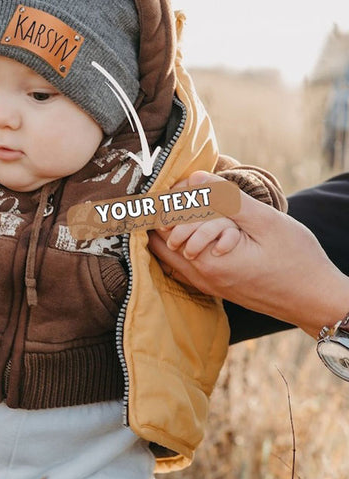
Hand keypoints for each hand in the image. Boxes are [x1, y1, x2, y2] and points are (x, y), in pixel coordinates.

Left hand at [148, 171, 348, 336]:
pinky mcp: (216, 289)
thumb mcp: (265, 221)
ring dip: (173, 232)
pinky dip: (183, 247)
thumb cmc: (296, 259)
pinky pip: (184, 267)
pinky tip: (194, 233)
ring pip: (171, 257)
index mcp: (208, 260)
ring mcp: (207, 286)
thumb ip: (228, 199)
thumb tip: (196, 178)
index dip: (169, 202)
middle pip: (163, 243)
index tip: (178, 185)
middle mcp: (201, 277)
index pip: (168, 226)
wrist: (314, 300)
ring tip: (185, 211)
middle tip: (176, 195)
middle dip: (166, 217)